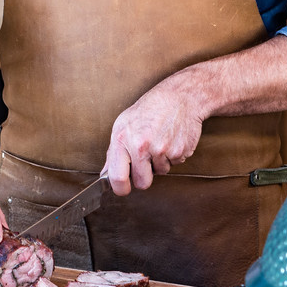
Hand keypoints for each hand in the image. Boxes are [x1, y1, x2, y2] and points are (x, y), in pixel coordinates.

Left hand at [104, 80, 206, 194]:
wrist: (180, 97)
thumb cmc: (150, 108)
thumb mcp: (124, 124)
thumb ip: (114, 152)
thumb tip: (106, 173)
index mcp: (123, 140)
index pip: (118, 177)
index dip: (120, 188)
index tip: (123, 189)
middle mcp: (142, 146)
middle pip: (142, 183)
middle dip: (144, 176)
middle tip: (146, 159)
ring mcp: (162, 150)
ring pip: (160, 173)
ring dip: (160, 162)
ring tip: (160, 141)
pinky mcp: (179, 152)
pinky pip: (174, 165)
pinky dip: (173, 156)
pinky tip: (170, 139)